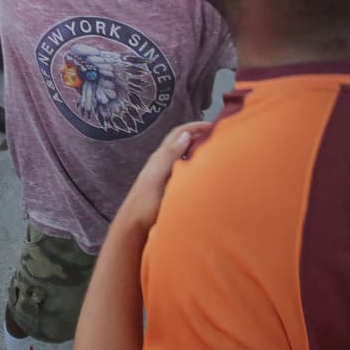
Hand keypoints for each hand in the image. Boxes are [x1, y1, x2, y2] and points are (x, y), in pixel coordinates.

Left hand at [111, 122, 211, 236]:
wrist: (132, 225)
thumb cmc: (144, 204)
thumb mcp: (157, 177)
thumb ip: (169, 156)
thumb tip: (185, 135)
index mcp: (159, 158)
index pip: (178, 134)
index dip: (194, 126)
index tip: (212, 125)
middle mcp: (161, 163)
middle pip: (181, 142)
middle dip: (198, 135)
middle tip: (218, 135)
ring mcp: (164, 175)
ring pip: (183, 155)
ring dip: (197, 149)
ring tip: (214, 151)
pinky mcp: (167, 187)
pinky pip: (184, 169)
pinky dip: (195, 164)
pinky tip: (203, 172)